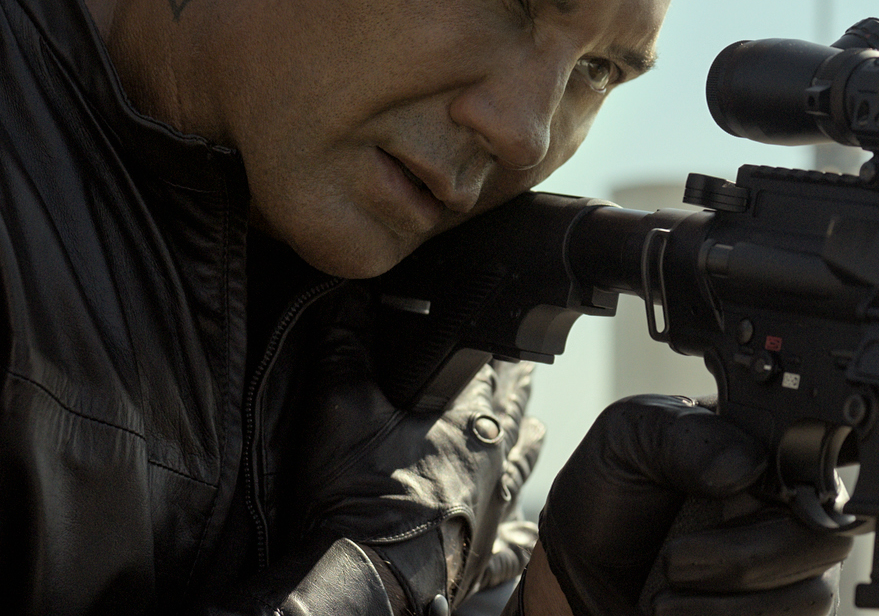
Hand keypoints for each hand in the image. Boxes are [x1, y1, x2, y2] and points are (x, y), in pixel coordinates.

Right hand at [290, 288, 544, 611]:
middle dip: (517, 392)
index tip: (499, 340)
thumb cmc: (357, 496)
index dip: (488, 354)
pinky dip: (518, 536)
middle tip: (529, 372)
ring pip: (519, 470)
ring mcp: (490, 514)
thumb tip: (347, 303)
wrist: (365, 576)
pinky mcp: (481, 558)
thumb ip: (345, 350)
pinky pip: (510, 546)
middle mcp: (489, 466)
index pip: (484, 376)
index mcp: (465, 427)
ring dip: (528, 448)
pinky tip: (525, 532)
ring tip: (538, 430)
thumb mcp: (340, 409)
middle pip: (510, 417)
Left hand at [530, 395, 855, 615]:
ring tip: (663, 600)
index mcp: (769, 455)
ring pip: (814, 596)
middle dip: (748, 559)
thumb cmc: (610, 497)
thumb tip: (746, 465)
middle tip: (675, 561)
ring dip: (733, 605)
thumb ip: (687, 437)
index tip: (737, 499)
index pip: (824, 467)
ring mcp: (792, 571)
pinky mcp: (777, 615)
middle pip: (826, 539)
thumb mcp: (629, 439)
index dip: (794, 489)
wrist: (576, 573)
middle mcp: (793, 512)